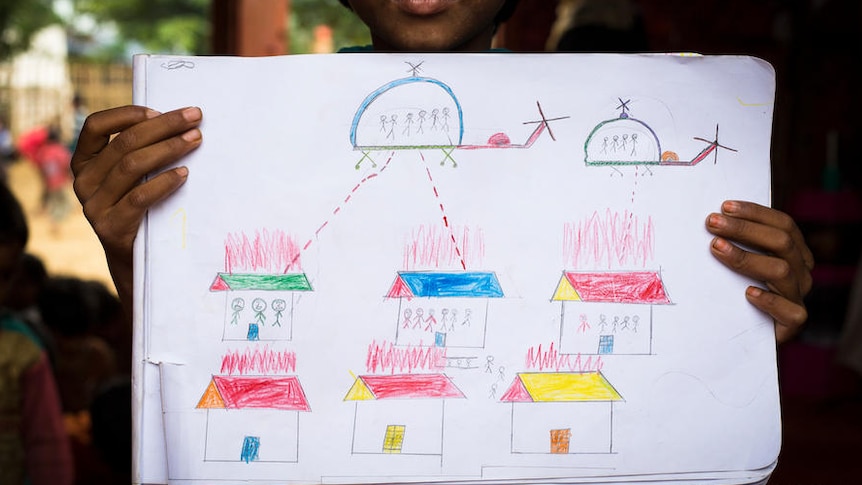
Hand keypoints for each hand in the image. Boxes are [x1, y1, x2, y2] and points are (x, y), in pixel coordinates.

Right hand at [71, 105, 202, 309]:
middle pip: (124, 143)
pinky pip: (139, 197)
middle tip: (195, 117)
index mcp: (84, 162)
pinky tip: (184, 174)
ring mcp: (93, 206)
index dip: (127, 114)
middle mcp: (83, 182)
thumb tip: (177, 119)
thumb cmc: (139, 209)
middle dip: (163, 126)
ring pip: (133, 166)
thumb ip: (138, 152)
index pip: (95, 126)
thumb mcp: (132, 178)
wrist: (133, 261)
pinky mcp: (110, 228)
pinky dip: (164, 182)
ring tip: (195, 140)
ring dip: (169, 148)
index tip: (160, 110)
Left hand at [706, 200, 813, 342]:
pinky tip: (747, 293)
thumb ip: (735, 242)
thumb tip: (711, 219)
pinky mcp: (793, 321)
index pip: (783, 224)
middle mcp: (801, 272)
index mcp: (794, 252)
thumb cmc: (737, 292)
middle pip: (782, 242)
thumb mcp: (737, 264)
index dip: (755, 213)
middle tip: (713, 223)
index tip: (725, 207)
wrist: (746, 334)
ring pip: (782, 270)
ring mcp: (798, 296)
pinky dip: (769, 300)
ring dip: (747, 257)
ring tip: (717, 248)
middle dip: (744, 229)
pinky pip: (790, 310)